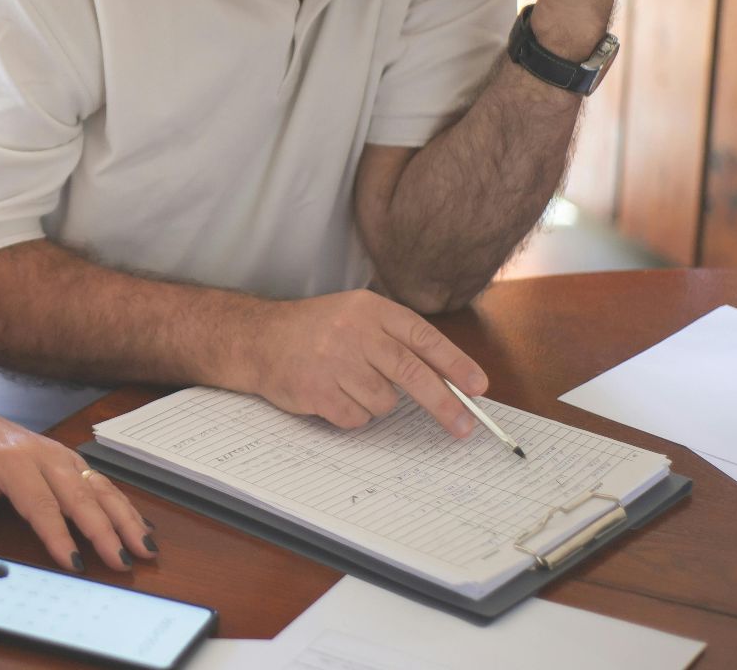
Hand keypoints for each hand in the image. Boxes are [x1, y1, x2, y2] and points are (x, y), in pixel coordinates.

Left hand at [0, 395, 156, 572]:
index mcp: (12, 461)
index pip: (40, 504)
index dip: (59, 535)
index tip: (75, 562)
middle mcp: (45, 455)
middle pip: (80, 496)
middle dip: (106, 531)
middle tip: (124, 560)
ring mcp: (62, 455)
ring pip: (100, 487)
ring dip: (125, 518)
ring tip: (145, 546)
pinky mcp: (71, 459)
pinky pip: (101, 482)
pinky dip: (124, 505)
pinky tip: (140, 525)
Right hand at [243, 289, 489, 436]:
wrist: (259, 339)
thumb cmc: (316, 330)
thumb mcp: (356, 316)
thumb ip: (396, 339)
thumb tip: (449, 379)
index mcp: (370, 310)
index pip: (423, 337)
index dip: (455, 364)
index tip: (478, 387)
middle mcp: (354, 332)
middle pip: (412, 373)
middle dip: (444, 404)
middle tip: (464, 426)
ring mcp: (334, 362)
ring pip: (384, 402)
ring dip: (375, 402)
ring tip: (350, 384)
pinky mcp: (318, 390)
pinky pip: (356, 418)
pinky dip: (351, 414)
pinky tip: (333, 395)